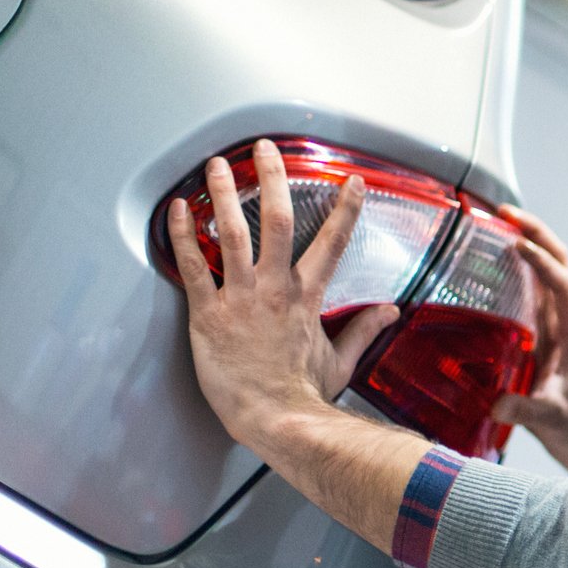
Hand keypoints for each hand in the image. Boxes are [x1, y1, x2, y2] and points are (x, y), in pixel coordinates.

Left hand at [167, 139, 400, 453]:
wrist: (275, 418)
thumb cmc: (304, 395)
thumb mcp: (341, 361)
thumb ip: (363, 330)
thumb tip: (389, 312)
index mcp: (307, 298)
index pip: (332, 243)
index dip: (346, 209)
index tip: (352, 182)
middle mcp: (274, 289)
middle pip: (275, 220)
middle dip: (272, 178)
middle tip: (264, 149)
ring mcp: (240, 298)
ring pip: (231, 233)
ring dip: (222, 194)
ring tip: (216, 164)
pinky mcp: (208, 314)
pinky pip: (193, 265)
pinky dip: (183, 234)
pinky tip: (178, 208)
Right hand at [493, 205, 567, 483]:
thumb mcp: (549, 418)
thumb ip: (527, 409)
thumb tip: (500, 404)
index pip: (563, 286)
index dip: (543, 264)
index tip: (518, 246)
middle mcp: (567, 317)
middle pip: (559, 261)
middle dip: (537, 233)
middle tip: (506, 212)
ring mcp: (555, 317)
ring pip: (546, 266)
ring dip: (528, 238)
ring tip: (497, 216)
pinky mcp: (541, 322)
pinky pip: (531, 281)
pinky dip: (515, 260)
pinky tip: (490, 247)